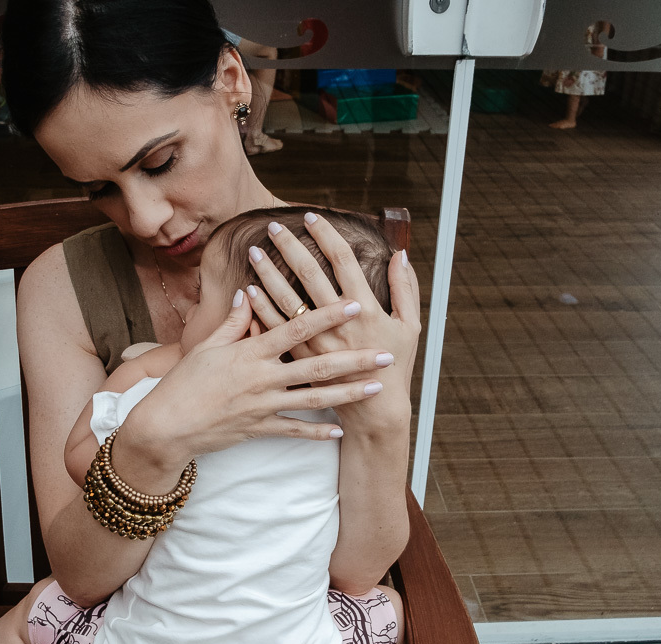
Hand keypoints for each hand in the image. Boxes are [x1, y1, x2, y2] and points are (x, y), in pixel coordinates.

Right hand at [113, 291, 394, 489]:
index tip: (355, 303)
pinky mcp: (260, 429)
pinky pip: (295, 431)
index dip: (328, 315)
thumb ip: (234, 321)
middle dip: (355, 360)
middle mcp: (263, 379)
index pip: (297, 327)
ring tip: (376, 388)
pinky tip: (341, 430)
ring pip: (315, 399)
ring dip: (348, 394)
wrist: (166, 427)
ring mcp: (264, 406)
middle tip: (386, 354)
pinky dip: (319, 432)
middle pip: (317, 366)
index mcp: (251, 353)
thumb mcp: (206, 346)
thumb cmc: (183, 383)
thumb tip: (251, 293)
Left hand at [245, 213, 420, 429]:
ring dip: (269, 274)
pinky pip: (277, 330)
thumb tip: (400, 256)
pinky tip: (249, 292)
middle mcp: (337, 322)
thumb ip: (405, 289)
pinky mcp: (302, 360)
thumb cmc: (396, 366)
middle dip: (290, 247)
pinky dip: (262, 310)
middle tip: (273, 228)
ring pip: (287, 300)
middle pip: (308, 274)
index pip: (342, 260)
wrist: (375, 409)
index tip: (311, 217)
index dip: (326, 235)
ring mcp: (316, 341)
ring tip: (254, 253)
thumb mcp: (410, 326)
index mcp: (365, 309)